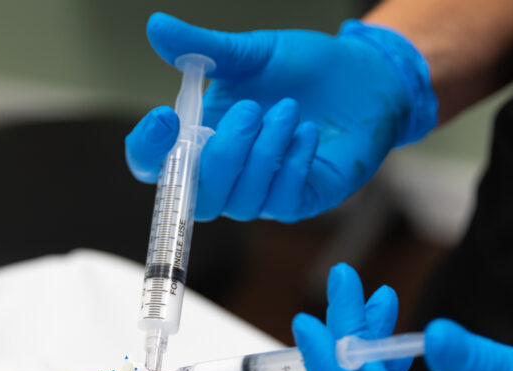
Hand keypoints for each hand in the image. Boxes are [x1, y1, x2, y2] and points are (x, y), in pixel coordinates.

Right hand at [125, 13, 436, 222]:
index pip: (155, 166)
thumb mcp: (249, 52)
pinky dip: (292, 165)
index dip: (150, 152)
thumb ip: (202, 47)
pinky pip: (281, 201)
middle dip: (222, 156)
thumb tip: (157, 26)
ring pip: (241, 202)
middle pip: (197, 198)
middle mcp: (224, 174)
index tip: (166, 117)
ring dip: (263, 155)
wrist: (362, 77)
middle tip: (251, 109)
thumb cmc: (300, 69)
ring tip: (288, 111)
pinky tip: (307, 133)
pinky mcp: (299, 201)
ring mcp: (260, 193)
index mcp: (199, 139)